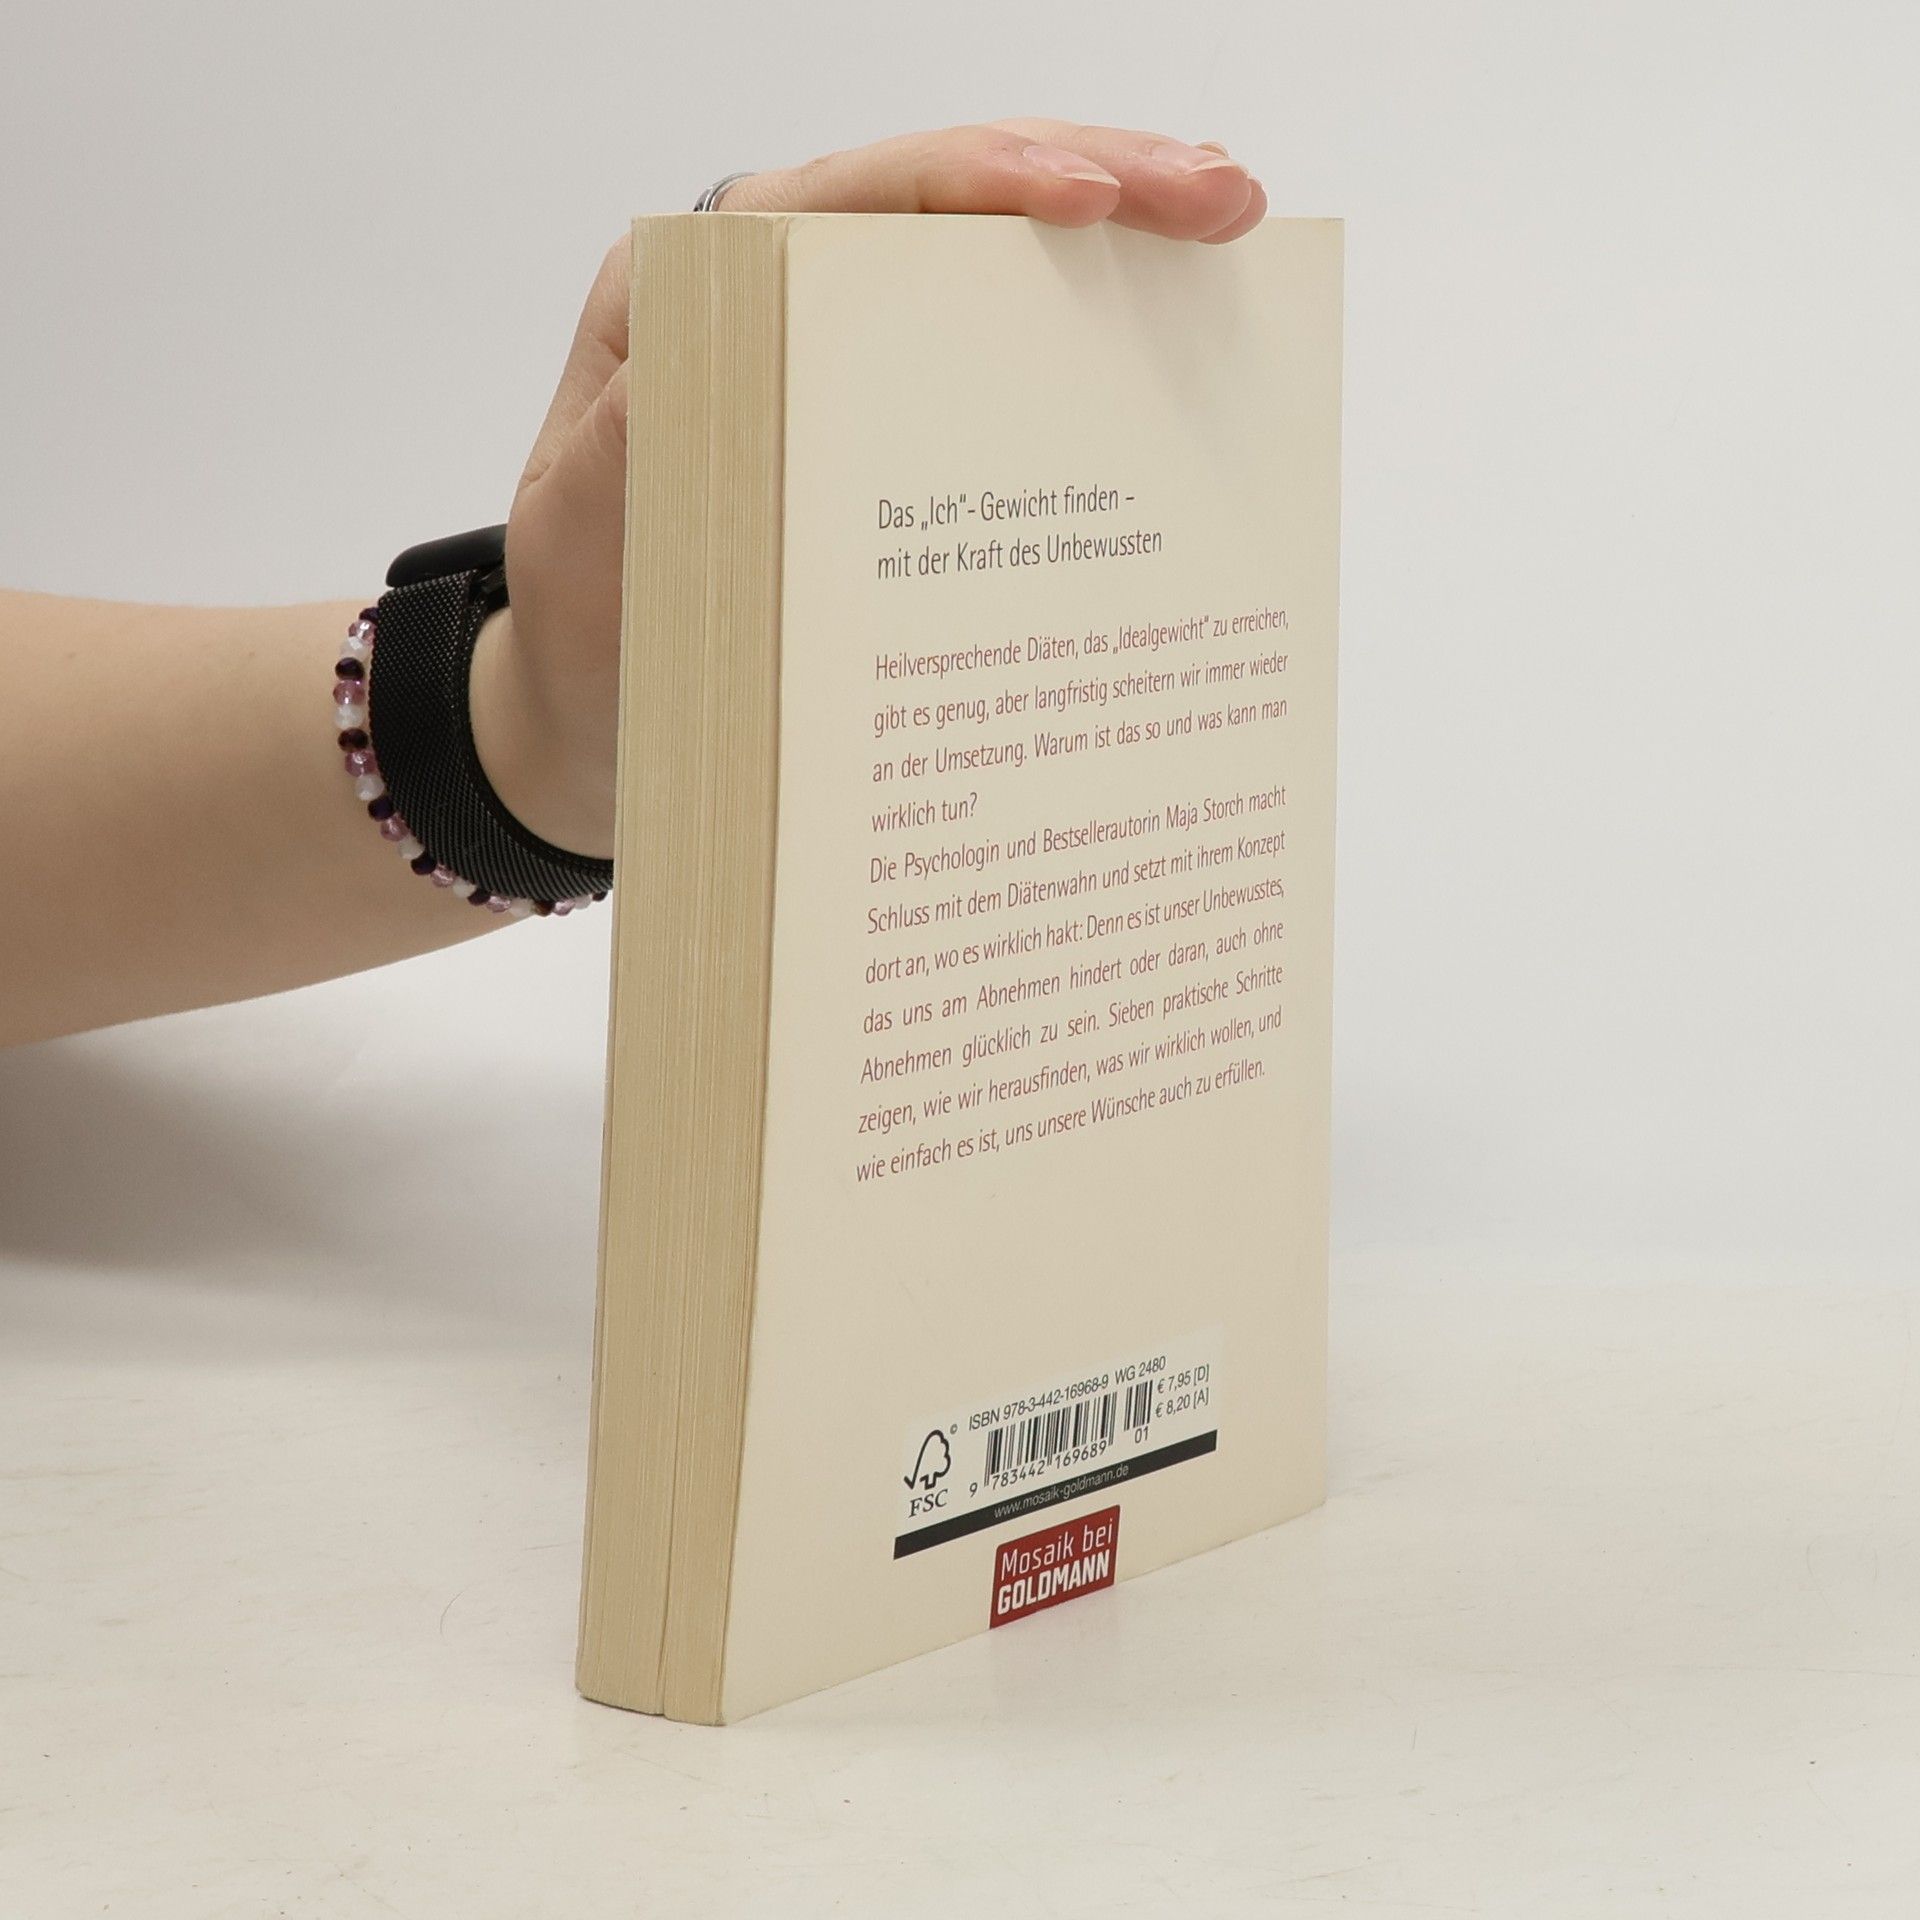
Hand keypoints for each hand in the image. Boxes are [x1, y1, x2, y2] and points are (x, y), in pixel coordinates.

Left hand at [477, 121, 1265, 858]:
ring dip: (1112, 242)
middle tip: (1222, 197)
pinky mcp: (881, 418)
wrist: (594, 714)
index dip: (979, 183)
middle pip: (946, 200)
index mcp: (692, 293)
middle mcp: (770, 294)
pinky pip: (989, 353)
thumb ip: (632, 446)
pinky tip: (1168, 319)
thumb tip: (711, 357)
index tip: (1087, 201)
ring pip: (985, 262)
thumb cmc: (588, 627)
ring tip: (1226, 227)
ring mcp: (835, 350)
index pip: (853, 197)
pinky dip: (1082, 331)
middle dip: (1094, 180)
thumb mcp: (583, 543)